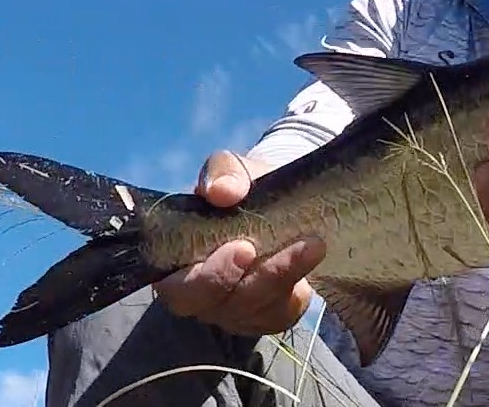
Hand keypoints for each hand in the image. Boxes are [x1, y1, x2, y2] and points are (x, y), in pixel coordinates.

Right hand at [152, 150, 326, 335]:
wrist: (280, 200)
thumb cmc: (244, 189)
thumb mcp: (233, 171)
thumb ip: (222, 174)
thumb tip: (221, 191)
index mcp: (174, 262)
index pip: (177, 287)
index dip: (210, 274)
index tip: (244, 247)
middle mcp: (198, 296)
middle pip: (213, 306)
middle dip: (249, 279)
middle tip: (283, 250)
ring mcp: (231, 311)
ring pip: (252, 311)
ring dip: (283, 278)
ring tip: (313, 245)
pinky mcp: (264, 317)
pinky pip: (279, 315)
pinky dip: (296, 291)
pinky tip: (311, 264)